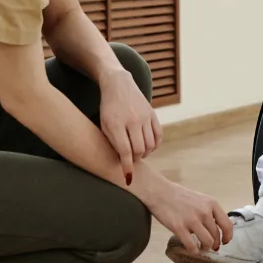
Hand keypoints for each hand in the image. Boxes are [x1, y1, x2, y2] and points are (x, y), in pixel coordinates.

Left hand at [99, 67, 163, 183]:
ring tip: (139, 154)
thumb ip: (112, 142)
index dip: (127, 167)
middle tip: (132, 161)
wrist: (118, 84)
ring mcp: (144, 116)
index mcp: (116, 124)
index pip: (125, 151)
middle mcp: (132, 120)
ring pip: (150, 144)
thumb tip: (122, 162)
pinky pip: (158, 135)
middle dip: (136, 159)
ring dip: (145, 153)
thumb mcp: (104, 124)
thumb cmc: (108, 108)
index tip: (128, 178)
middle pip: (139, 149)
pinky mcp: (152, 113)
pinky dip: (155, 145)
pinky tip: (148, 146)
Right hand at [143, 177, 233, 253]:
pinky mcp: (179, 228)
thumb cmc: (179, 196)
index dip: (228, 236)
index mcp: (211, 203)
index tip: (225, 241)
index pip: (227, 224)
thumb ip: (209, 212)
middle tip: (210, 246)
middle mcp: (204, 212)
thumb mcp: (200, 199)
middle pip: (216, 236)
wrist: (159, 191)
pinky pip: (192, 246)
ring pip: (207, 242)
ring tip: (200, 247)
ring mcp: (192, 220)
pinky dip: (194, 251)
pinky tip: (192, 250)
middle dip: (215, 244)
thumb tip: (216, 229)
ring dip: (205, 248)